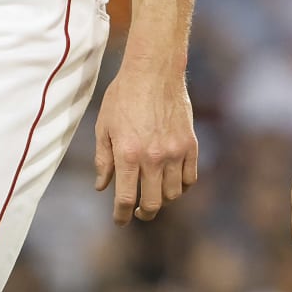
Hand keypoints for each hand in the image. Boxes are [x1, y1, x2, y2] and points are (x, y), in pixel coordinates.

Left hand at [93, 62, 198, 224]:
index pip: (125, 198)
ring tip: (153, 192)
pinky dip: (181, 185)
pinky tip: (171, 181)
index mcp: (128, 154)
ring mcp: (175, 152)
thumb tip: (101, 187)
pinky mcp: (190, 144)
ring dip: (162, 199)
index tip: (120, 220)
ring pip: (173, 194)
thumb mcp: (104, 126)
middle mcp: (153, 158)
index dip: (120, 215)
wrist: (154, 71)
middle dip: (143, 213)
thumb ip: (103, 159)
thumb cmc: (123, 95)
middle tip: (137, 211)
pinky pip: (190, 178)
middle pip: (152, 203)